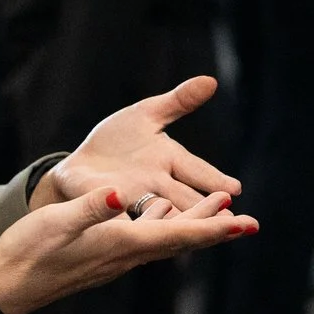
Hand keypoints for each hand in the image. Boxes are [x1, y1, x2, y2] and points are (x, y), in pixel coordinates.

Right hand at [0, 183, 253, 313]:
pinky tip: (166, 209)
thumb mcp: (57, 222)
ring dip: (195, 223)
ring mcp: (117, 256)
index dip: (214, 228)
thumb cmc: (30, 252)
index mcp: (123, 244)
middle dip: (216, 229)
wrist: (9, 285)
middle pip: (182, 239)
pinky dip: (165, 222)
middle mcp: (127, 254)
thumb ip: (91, 208)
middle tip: (249, 221)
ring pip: (167, 237)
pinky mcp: (106, 253)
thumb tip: (122, 193)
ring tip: (220, 206)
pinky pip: (147, 237)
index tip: (244, 224)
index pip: (179, 236)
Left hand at [39, 75, 242, 212]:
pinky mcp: (105, 207)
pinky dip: (126, 225)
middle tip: (228, 222)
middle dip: (204, 210)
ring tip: (187, 229)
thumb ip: (178, 101)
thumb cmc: (117, 141)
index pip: (197, 171)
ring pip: (158, 214)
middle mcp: (157, 186)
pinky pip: (118, 218)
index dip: (214, 180)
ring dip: (172, 221)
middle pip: (184, 199)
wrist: (78, 164)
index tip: (235, 189)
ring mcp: (133, 199)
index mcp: (169, 161)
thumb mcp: (146, 114)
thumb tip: (211, 81)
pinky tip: (133, 232)